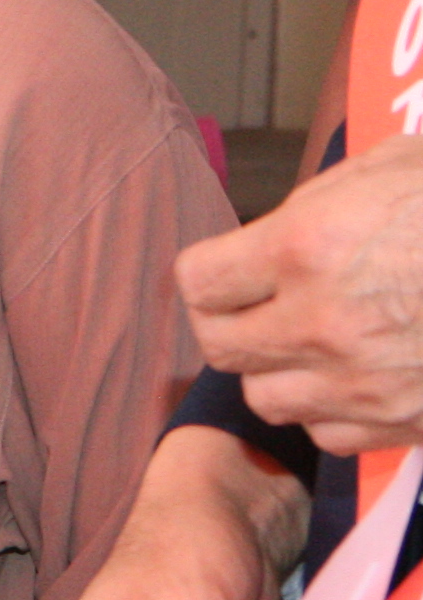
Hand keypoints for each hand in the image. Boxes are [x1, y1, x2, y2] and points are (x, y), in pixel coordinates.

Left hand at [180, 134, 422, 451]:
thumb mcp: (394, 166)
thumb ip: (320, 202)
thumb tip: (274, 232)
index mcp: (309, 247)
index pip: (198, 281)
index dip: (213, 272)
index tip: (234, 266)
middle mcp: (324, 323)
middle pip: (223, 349)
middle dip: (235, 324)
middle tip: (263, 305)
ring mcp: (368, 381)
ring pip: (271, 399)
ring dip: (284, 371)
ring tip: (319, 339)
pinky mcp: (409, 421)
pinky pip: (333, 433)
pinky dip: (337, 409)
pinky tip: (365, 373)